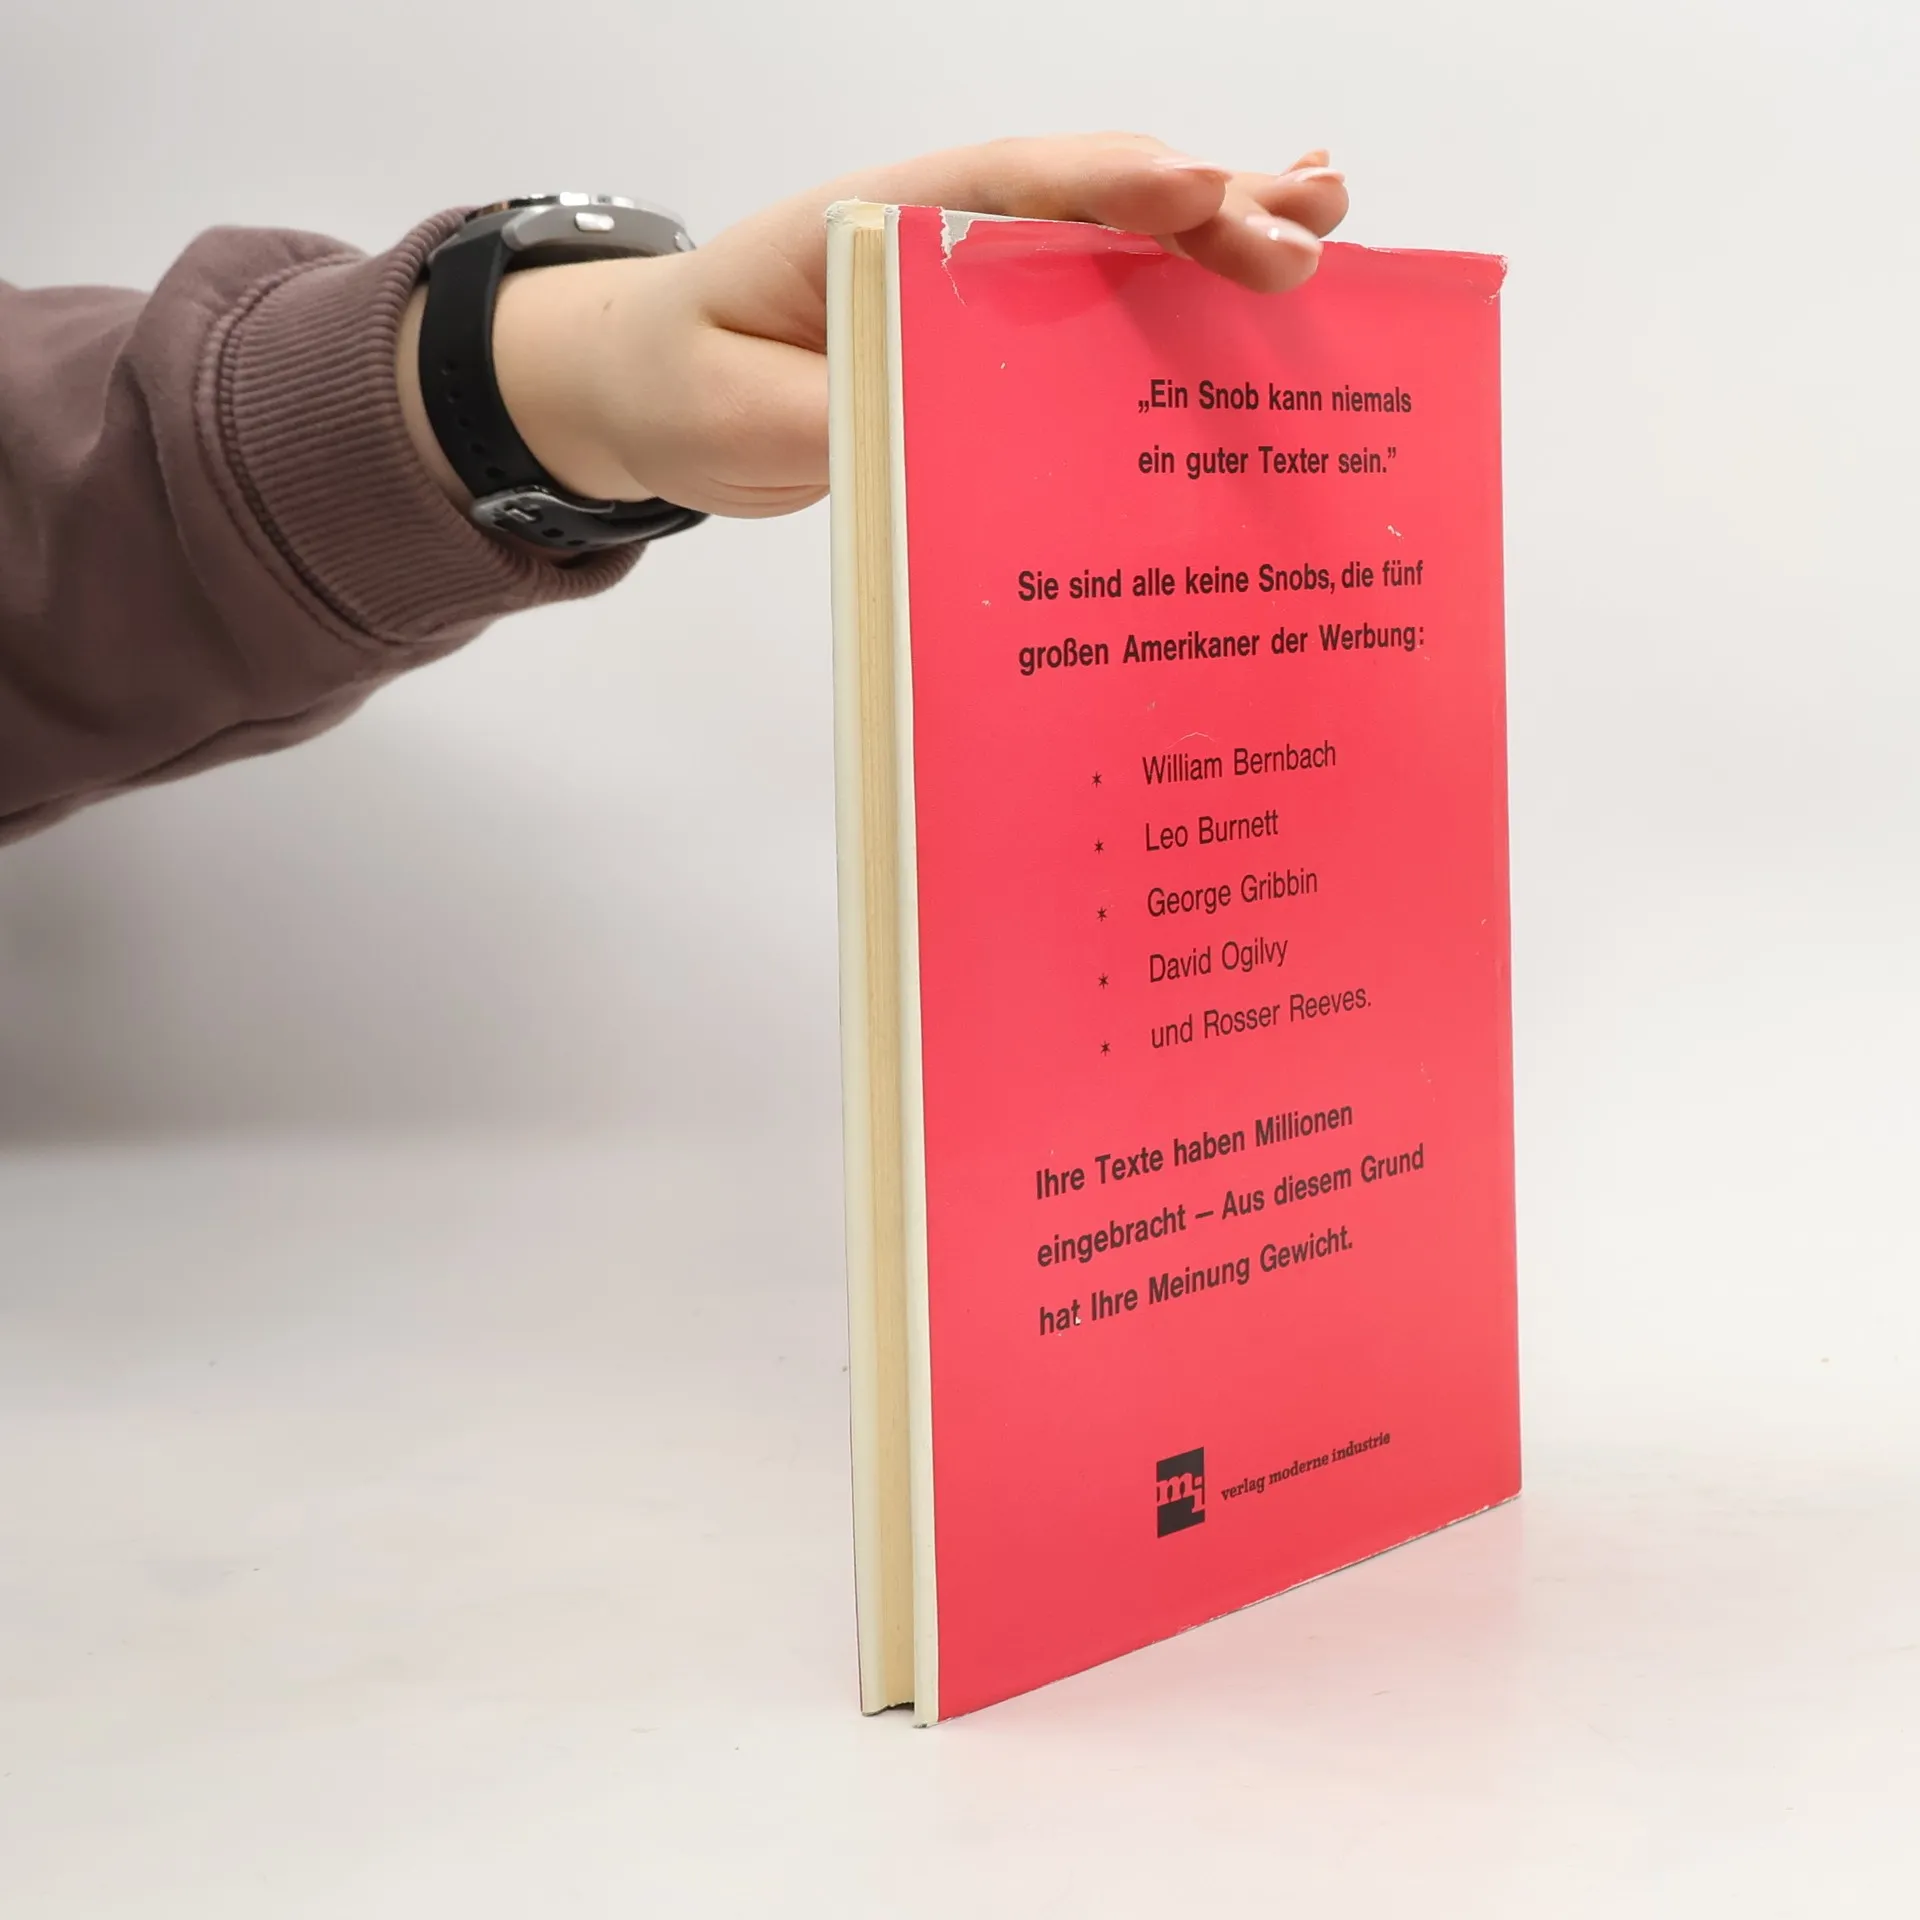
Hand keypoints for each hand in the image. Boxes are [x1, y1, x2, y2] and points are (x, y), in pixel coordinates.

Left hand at [401, 134, 1348, 523]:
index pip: (1009, 190)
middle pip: (1092, 207)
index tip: (1198, 196)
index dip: (1109, 190)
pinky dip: (1183, 303)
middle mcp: (948, 240)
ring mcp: (980, 293)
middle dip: (1205, 213)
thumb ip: (838, 412)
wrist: (657, 396)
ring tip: (1330, 221)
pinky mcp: (995, 351)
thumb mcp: (735, 412)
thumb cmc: (686, 380)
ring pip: (1116, 253)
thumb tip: (947, 429)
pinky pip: (1100, 319)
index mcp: (880, 227)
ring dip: (1222, 239)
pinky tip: (1266, 288)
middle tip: (1306, 229)